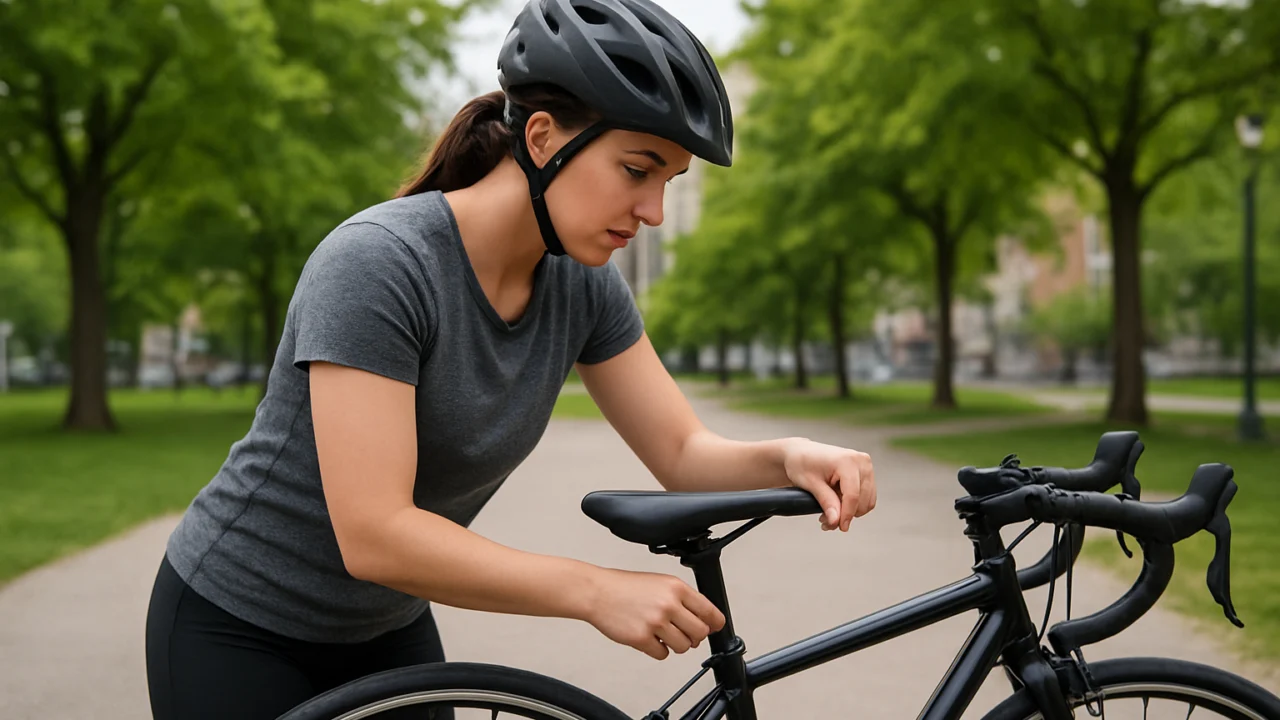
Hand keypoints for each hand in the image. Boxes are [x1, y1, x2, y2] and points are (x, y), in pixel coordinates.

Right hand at [584, 567, 725, 659]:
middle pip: (700, 632)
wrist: (597, 592)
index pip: (709, 611)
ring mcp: (655, 622)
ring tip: (663, 634)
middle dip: (694, 636)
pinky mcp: (642, 638)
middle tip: (684, 633)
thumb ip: (682, 598)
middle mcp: (669, 604)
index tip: (715, 627)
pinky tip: (650, 639)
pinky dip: (658, 650)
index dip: (715, 623)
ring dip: (676, 644)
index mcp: (676, 588)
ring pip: (683, 647)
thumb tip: (703, 617)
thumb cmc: (625, 587)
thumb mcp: (660, 582)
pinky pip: (662, 654)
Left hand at [782, 439, 876, 531]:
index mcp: (847, 461)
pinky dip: (854, 506)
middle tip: (826, 521)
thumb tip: (836, 521)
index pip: (853, 495)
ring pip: (868, 501)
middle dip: (847, 515)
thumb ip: (826, 502)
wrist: (801, 453)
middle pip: (863, 500)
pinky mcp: (866, 472)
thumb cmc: (802, 464)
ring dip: (851, 512)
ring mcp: (866, 466)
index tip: (840, 527)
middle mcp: (861, 461)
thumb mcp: (810, 484)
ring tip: (830, 514)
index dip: (847, 514)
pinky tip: (838, 505)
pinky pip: (867, 497)